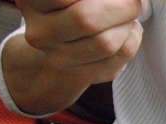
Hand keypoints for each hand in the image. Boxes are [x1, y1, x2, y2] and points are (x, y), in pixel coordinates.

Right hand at [14, 0, 143, 83]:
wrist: (59, 44)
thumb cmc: (70, 6)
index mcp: (32, 2)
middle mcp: (41, 33)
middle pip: (86, 19)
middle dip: (122, 6)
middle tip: (134, 1)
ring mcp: (59, 59)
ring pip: (107, 43)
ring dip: (128, 23)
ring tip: (131, 13)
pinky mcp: (83, 74)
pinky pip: (120, 57)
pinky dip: (133, 39)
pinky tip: (129, 30)